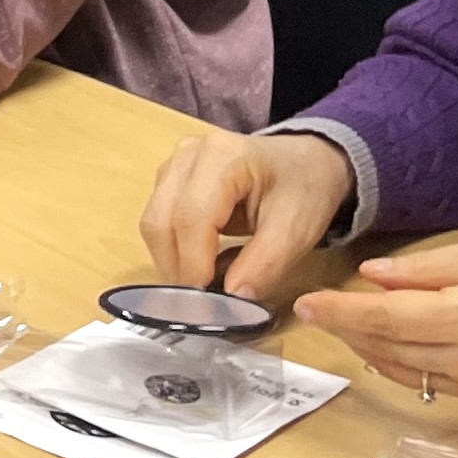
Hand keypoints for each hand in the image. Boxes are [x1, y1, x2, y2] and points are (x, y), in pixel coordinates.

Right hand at [140, 129, 356, 300]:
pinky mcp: (168, 180)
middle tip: (203, 302)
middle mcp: (188, 155)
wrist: (304, 162)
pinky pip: (156, 222)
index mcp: (224, 156)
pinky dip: (172, 251)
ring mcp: (174, 165)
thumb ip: (264, 265)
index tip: (208, 302)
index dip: (193, 264)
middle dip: (177, 268)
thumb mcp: (297, 230)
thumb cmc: (304, 190)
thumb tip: (230, 300)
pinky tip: (199, 265)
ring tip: (203, 285)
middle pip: (161, 221)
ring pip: (152, 224)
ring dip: (172, 262)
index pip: (191, 217)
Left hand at [296, 232, 457, 407]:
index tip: (307, 302)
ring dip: (368, 350)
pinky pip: (433, 384)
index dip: (341, 312)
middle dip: (345, 330)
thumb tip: (377, 275)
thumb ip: (437, 266)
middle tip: (315, 310)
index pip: (386, 318)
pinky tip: (389, 347)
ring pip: (406, 372)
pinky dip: (402, 365)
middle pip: (387, 349)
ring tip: (344, 325)